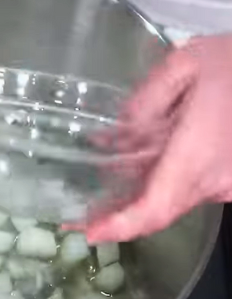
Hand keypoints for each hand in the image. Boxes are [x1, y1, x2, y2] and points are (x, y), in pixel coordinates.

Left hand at [84, 35, 231, 242]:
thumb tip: (115, 135)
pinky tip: (141, 168)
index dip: (120, 227)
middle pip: (159, 209)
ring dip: (139, 197)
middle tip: (81, 215)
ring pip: (176, 198)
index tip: (90, 233)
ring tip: (102, 190)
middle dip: (118, 216)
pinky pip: (193, 188)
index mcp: (198, 156)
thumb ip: (145, 101)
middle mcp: (216, 181)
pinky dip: (163, 183)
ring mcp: (230, 184)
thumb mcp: (187, 65)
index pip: (153, 209)